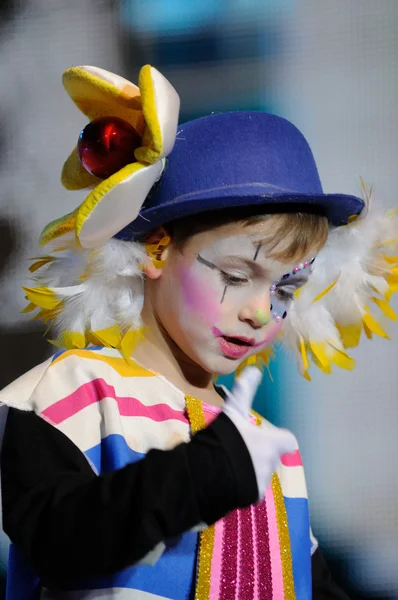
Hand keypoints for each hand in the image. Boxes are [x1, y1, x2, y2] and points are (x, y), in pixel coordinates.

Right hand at [222, 367, 296, 498]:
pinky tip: (224, 478)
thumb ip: (244, 391)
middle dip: (260, 454)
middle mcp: (271, 464)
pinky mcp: (249, 498)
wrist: (212, 473)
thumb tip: (254, 368)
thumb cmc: (227, 438)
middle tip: (240, 448)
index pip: (288, 440)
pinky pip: (248, 489)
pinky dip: (240, 485)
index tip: (266, 436)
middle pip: (272, 457)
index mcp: (272, 443)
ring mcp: (261, 483)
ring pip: (260, 474)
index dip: (279, 438)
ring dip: (250, 469)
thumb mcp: (233, 411)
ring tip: (229, 463)